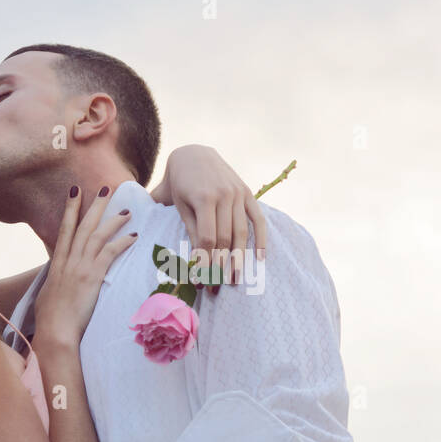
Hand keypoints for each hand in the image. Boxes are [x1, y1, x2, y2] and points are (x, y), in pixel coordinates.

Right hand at [34, 185, 137, 344]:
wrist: (55, 331)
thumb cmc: (50, 320)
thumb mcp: (48, 295)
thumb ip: (55, 283)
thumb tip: (57, 282)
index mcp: (57, 264)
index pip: (65, 229)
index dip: (71, 209)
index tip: (76, 191)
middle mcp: (68, 260)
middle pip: (83, 225)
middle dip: (95, 205)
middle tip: (106, 188)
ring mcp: (80, 267)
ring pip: (98, 235)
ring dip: (113, 220)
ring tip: (126, 210)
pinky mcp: (92, 276)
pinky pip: (110, 253)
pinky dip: (122, 242)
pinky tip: (134, 236)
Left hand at [157, 144, 269, 285]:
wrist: (194, 154)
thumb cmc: (179, 183)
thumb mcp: (179, 204)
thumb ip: (189, 229)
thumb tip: (195, 261)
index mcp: (204, 197)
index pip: (207, 238)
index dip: (204, 261)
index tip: (201, 281)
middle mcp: (224, 195)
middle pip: (225, 239)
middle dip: (220, 265)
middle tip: (217, 287)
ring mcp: (239, 194)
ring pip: (242, 233)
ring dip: (240, 259)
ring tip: (236, 280)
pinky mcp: (248, 193)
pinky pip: (258, 219)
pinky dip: (261, 239)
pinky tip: (260, 259)